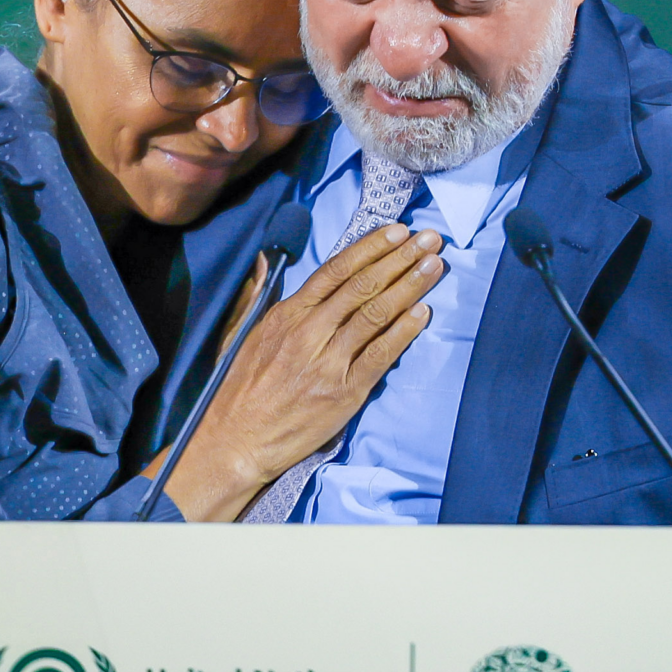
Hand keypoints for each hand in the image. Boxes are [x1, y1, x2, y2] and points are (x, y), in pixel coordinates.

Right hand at [161, 224, 445, 521]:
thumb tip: (267, 259)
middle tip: (430, 239)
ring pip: (376, 314)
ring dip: (410, 286)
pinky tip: (423, 312)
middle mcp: (309, 332)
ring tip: (435, 266)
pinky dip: (404, 331)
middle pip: (363, 286)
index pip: (336, 270)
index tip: (397, 231)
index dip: (371, 248)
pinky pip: (381, 354)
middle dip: (400, 258)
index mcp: (287, 314)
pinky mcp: (345, 392)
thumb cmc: (238, 389)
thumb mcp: (239, 333)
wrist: (237, 440)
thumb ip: (257, 293)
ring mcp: (329, 362)